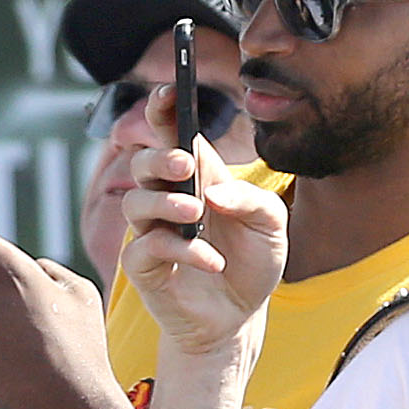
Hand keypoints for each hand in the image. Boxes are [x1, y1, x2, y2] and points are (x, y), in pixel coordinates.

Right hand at [117, 117, 285, 358]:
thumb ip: (253, 200)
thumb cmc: (251, 263)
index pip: (171, 135)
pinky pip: (146, 248)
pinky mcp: (143, 266)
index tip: (170, 91)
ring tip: (197, 213)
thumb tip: (215, 192)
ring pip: (136, 203)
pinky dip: (180, 250)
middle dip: (158, 158)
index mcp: (196, 179)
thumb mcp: (272, 227)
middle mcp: (167, 200)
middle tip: (183, 164)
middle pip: (141, 163)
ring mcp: (151, 233)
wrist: (239, 317)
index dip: (165, 110)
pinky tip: (212, 260)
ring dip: (166, 204)